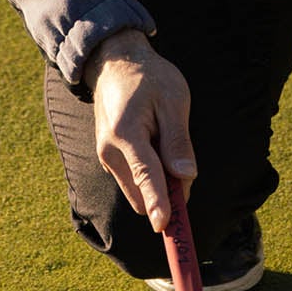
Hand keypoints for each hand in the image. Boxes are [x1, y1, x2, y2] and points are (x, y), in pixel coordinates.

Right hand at [86, 30, 196, 232]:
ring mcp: (105, 157)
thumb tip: (186, 177)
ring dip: (157, 182)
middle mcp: (109, 151)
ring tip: (164, 140)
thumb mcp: (173, 100)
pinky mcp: (108, 159)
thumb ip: (178, 141)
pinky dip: (149, 175)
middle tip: (182, 160)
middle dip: (167, 191)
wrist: (116, 64)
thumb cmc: (149, 78)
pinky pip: (133, 181)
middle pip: (142, 194)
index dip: (159, 204)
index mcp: (126, 134)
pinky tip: (153, 143)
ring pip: (138, 191)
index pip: (147, 177)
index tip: (165, 227)